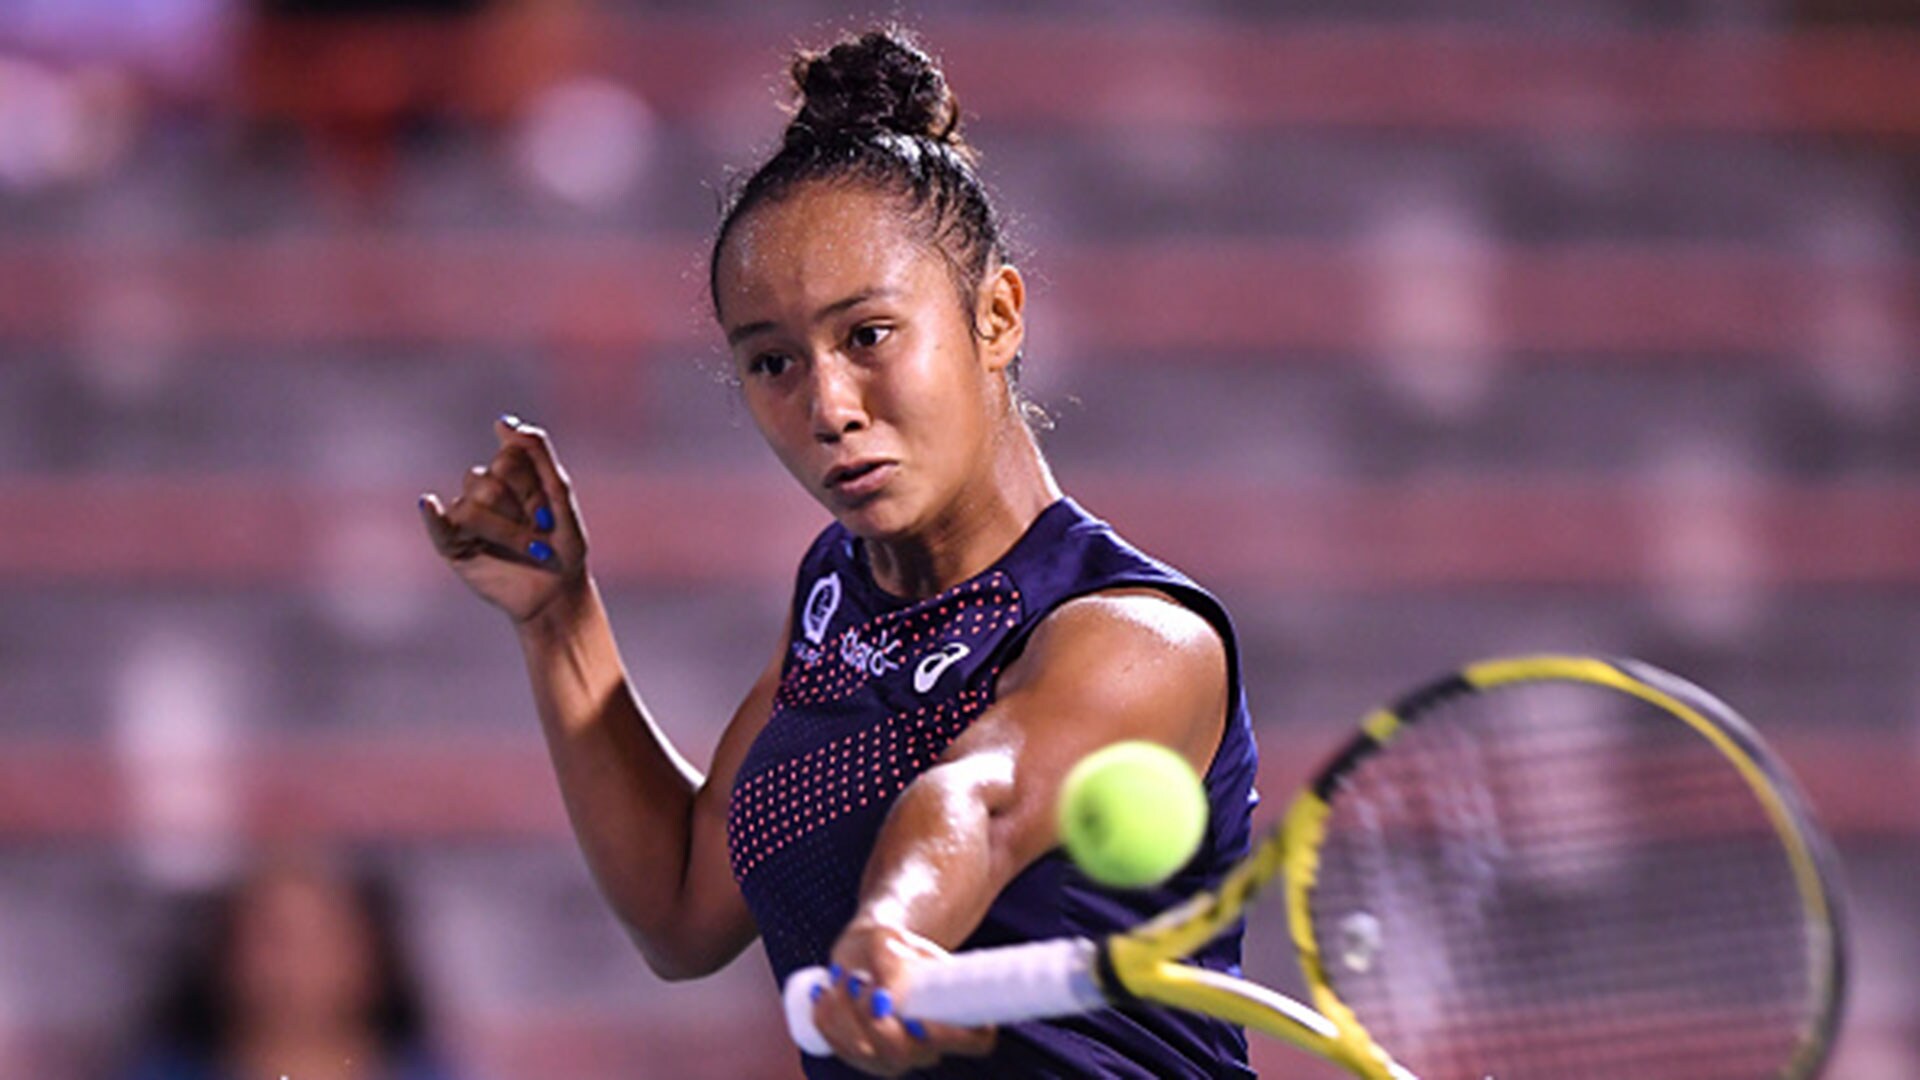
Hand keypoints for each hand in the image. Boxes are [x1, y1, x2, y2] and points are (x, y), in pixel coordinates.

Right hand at [419, 415, 588, 624]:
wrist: (559, 591)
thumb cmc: (564, 542)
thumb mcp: (558, 492)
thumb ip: (536, 453)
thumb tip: (504, 422)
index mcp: (509, 472)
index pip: (508, 457)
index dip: (532, 485)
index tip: (550, 508)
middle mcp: (483, 490)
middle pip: (487, 481)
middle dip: (520, 510)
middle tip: (540, 532)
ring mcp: (466, 517)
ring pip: (472, 506)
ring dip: (509, 532)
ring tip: (529, 549)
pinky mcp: (453, 545)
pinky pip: (438, 525)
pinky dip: (432, 515)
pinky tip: (429, 504)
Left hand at [812, 918, 995, 1076]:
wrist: (866, 951)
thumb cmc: (889, 943)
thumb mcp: (890, 942)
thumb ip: (892, 965)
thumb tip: (888, 995)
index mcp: (956, 1015)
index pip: (977, 1039)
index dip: (952, 1036)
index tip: (915, 1014)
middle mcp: (929, 1045)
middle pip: (908, 1055)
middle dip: (877, 1024)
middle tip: (860, 985)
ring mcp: (895, 1057)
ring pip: (868, 1054)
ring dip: (846, 1014)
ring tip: (841, 976)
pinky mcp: (863, 1057)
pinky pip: (842, 1049)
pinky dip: (828, 1020)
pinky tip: (823, 993)